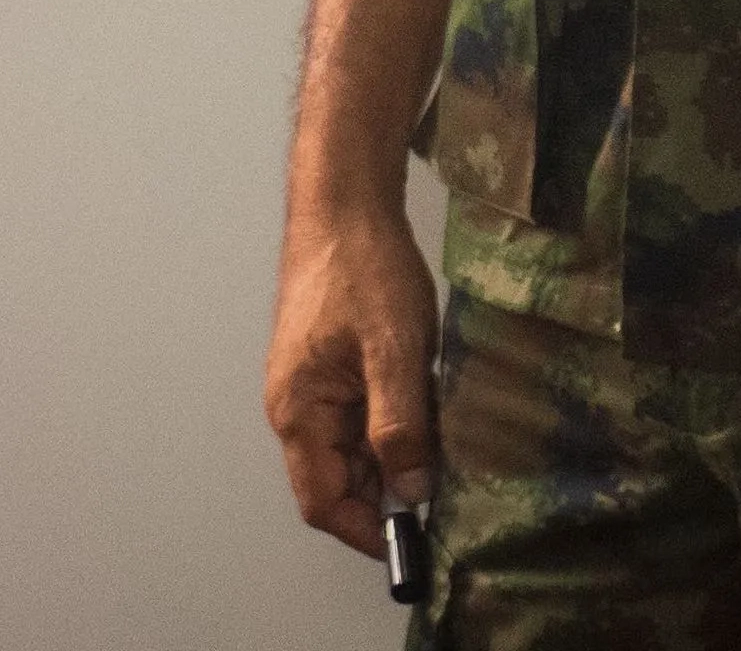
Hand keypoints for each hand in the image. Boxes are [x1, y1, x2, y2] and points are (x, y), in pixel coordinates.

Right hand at [265, 188, 443, 555]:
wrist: (345, 200)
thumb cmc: (363, 269)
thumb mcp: (393, 350)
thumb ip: (400, 425)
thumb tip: (411, 493)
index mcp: (297, 411)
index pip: (323, 501)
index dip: (366, 530)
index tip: (417, 540)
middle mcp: (295, 407)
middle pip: (337, 479)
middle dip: (387, 492)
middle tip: (445, 487)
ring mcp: (311, 385)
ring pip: (352, 448)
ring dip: (393, 456)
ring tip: (442, 444)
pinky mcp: (329, 365)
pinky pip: (359, 416)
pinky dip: (392, 424)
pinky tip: (429, 407)